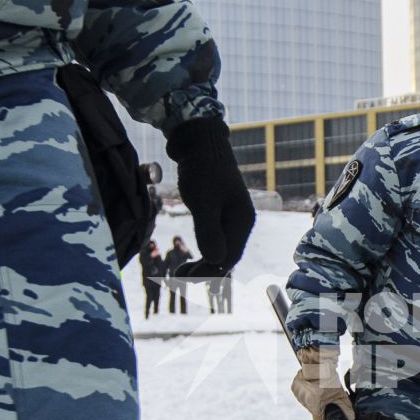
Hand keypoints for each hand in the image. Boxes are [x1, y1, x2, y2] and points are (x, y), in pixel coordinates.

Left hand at [169, 114, 255, 277]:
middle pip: (227, 257)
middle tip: (177, 276)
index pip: (229, 257)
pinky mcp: (220, 212)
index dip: (208, 272)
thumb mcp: (204, 201)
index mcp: (242, 221)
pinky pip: (216, 239)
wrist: (199, 140)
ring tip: (180, 270)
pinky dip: (204, 250)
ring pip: (221, 250)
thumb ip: (209, 231)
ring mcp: (232, 217)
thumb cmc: (202, 169)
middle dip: (204, 271)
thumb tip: (216, 262)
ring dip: (203, 263)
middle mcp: (241, 222)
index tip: (185, 278)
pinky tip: (191, 256)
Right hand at [290, 347, 354, 419]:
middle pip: (312, 410)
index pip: (318, 419)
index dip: (324, 417)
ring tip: (318, 389)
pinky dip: (306, 393)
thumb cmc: (329, 377)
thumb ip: (345, 407)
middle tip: (324, 396)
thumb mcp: (340, 393)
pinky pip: (301, 396)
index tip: (327, 412)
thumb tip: (351, 418)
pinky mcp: (293, 387)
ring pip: (306, 404)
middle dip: (319, 405)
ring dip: (312, 399)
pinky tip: (312, 386)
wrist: (319, 362)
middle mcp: (304, 398)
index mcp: (314, 401)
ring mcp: (297, 392)